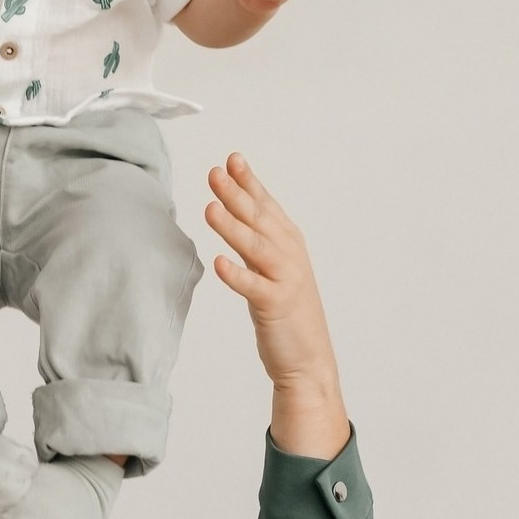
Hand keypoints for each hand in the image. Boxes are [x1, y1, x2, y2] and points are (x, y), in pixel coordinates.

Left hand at [205, 154, 347, 456]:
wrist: (308, 360)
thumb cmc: (286, 312)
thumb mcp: (273, 268)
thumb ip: (256, 240)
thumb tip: (232, 209)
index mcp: (289, 244)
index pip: (265, 206)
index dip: (249, 182)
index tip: (231, 159)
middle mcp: (290, 256)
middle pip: (259, 220)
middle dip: (237, 194)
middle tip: (215, 172)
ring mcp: (285, 280)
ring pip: (257, 248)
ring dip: (233, 227)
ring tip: (210, 208)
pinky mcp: (275, 307)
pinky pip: (253, 288)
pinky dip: (237, 275)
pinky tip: (218, 263)